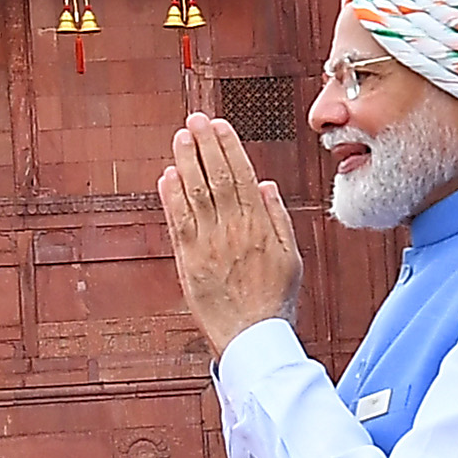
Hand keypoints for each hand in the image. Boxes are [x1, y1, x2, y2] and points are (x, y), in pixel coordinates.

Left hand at [159, 115, 302, 355]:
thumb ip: (277, 218)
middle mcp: (233, 231)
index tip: (220, 126)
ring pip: (196, 195)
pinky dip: (172, 198)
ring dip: (186, 163)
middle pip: (216, 178)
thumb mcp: (291, 257)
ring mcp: (209, 245)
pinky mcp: (189, 262)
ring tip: (180, 138)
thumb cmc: (274, 300)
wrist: (253, 338)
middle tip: (195, 119)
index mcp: (260, 227)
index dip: (228, 148)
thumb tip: (265, 184)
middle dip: (205, 145)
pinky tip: (167, 176)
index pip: (242, 176)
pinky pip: (179, 223)